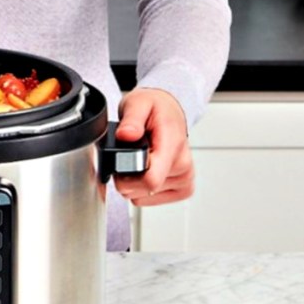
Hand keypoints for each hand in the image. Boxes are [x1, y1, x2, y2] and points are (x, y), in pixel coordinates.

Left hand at [113, 88, 194, 206]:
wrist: (169, 113)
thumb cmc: (155, 109)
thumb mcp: (138, 103)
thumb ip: (131, 119)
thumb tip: (127, 134)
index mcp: (173, 145)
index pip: (151, 179)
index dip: (128, 177)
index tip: (120, 163)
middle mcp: (183, 165)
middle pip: (141, 189)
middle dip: (124, 176)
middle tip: (125, 156)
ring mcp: (184, 179)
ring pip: (141, 196)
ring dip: (132, 182)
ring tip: (137, 161)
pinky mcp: (182, 189)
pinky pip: (146, 200)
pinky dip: (138, 189)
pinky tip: (143, 170)